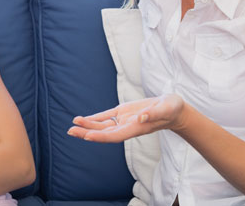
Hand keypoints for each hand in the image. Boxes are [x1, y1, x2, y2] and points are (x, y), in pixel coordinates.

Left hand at [67, 94, 185, 142]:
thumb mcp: (166, 108)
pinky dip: (95, 119)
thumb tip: (141, 117)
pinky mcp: (124, 112)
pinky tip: (84, 120)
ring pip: (102, 126)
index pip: (115, 135)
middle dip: (87, 132)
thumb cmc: (172, 109)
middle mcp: (127, 126)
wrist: (174, 110)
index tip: (86, 136)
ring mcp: (124, 120)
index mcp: (136, 128)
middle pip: (104, 133)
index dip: (100, 136)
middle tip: (70, 131)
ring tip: (73, 125)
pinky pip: (106, 117)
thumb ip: (155, 113)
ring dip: (87, 126)